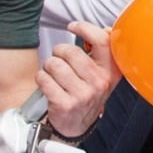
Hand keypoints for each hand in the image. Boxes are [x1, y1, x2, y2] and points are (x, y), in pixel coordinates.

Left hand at [38, 22, 120, 138]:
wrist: (76, 125)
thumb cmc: (86, 93)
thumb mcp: (101, 74)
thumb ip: (103, 52)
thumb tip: (106, 29)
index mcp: (111, 71)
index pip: (102, 40)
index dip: (85, 28)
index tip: (73, 27)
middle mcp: (100, 82)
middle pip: (71, 51)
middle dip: (58, 51)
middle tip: (59, 58)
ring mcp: (83, 94)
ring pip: (55, 64)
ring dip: (48, 66)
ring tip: (53, 73)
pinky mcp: (65, 104)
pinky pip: (44, 79)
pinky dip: (41, 78)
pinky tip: (47, 83)